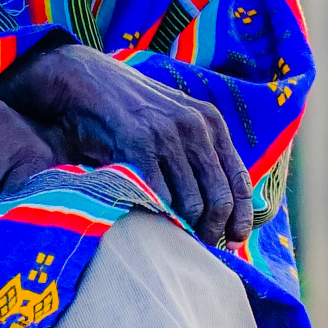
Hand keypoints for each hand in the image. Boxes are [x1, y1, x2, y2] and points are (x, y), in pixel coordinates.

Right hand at [0, 43, 253, 245]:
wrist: (86, 80)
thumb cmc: (128, 111)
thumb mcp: (174, 123)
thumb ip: (198, 153)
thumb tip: (223, 202)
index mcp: (211, 122)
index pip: (239, 181)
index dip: (241, 217)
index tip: (236, 241)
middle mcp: (195, 127)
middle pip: (218, 198)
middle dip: (212, 230)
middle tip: (200, 246)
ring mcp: (167, 135)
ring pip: (190, 203)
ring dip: (184, 229)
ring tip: (174, 239)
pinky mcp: (138, 144)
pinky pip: (158, 196)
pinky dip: (156, 216)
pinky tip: (150, 222)